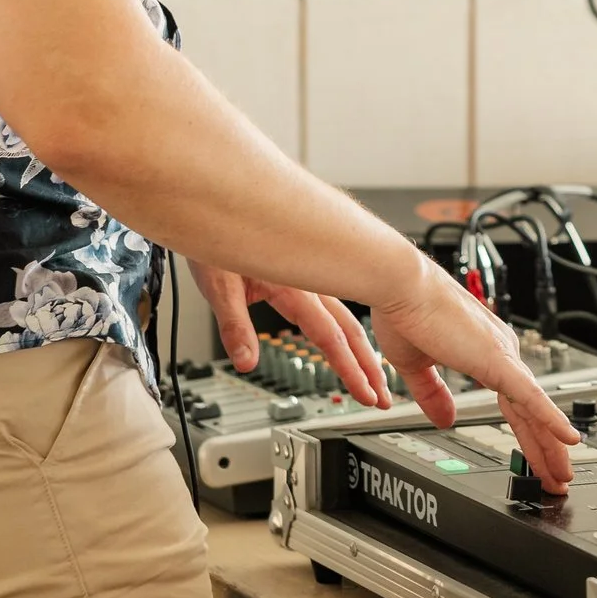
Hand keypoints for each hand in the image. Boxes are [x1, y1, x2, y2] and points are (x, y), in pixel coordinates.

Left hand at [190, 259, 390, 409]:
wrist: (217, 201)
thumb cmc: (214, 240)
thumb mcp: (218, 285)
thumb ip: (235, 326)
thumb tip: (246, 361)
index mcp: (294, 286)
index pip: (329, 336)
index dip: (349, 368)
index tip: (365, 392)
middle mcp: (309, 283)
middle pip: (349, 329)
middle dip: (368, 366)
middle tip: (382, 395)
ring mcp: (308, 279)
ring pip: (345, 317)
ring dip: (362, 350)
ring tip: (374, 375)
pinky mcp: (301, 278)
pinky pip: (333, 307)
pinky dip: (347, 330)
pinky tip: (349, 341)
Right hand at [370, 252, 581, 490]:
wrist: (399, 286)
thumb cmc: (405, 312)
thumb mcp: (417, 366)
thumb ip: (433, 394)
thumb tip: (445, 419)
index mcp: (486, 355)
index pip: (516, 407)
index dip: (528, 437)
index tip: (536, 461)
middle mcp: (502, 354)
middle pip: (531, 414)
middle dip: (545, 450)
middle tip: (557, 478)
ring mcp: (502, 356)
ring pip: (535, 411)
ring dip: (550, 445)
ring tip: (562, 473)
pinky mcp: (496, 359)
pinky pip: (529, 396)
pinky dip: (550, 418)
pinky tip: (567, 438)